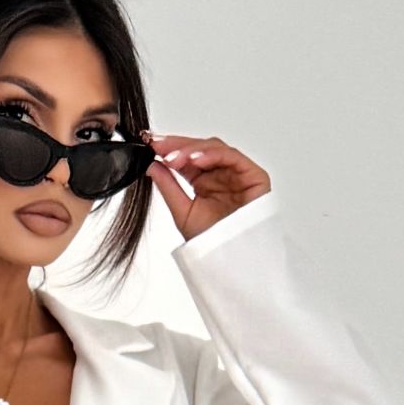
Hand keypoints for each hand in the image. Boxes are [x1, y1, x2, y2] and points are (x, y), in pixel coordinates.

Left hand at [142, 131, 271, 241]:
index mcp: (204, 182)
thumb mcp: (182, 212)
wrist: (231, 261)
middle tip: (159, 147)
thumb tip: (151, 165)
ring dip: (192, 150)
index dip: (169, 148)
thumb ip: (168, 187)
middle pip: (200, 148)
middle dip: (178, 146)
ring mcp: (237, 173)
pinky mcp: (253, 175)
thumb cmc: (213, 242)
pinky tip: (195, 159)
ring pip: (214, 149)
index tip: (150, 143)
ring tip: (174, 158)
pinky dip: (213, 154)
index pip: (186, 157)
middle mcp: (220, 174)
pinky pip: (232, 156)